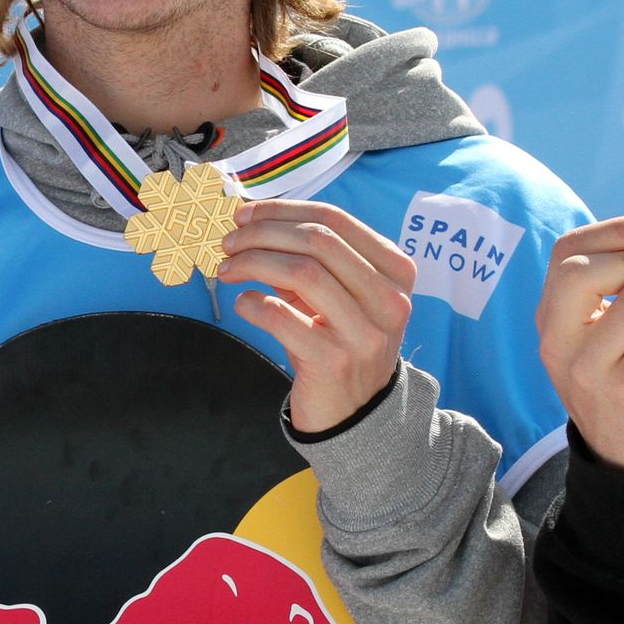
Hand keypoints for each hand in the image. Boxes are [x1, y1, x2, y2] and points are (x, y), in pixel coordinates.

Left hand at [218, 200, 415, 434]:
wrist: (356, 413)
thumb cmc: (340, 341)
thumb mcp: (338, 295)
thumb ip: (308, 259)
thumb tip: (253, 223)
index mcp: (395, 271)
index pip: (335, 220)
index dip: (283, 211)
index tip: (246, 215)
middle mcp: (388, 299)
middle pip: (318, 241)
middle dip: (263, 234)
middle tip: (229, 243)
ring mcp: (364, 332)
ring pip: (302, 272)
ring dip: (254, 263)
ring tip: (228, 269)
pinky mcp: (334, 362)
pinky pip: (282, 317)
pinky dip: (254, 303)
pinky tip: (243, 303)